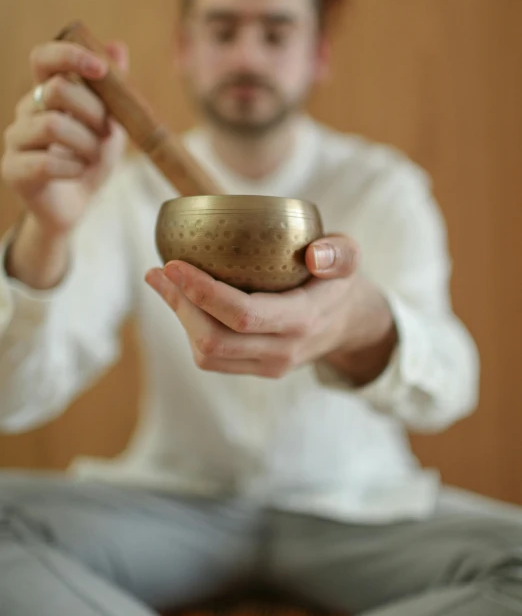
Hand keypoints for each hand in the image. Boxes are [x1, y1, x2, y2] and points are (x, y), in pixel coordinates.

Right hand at [1, 39, 127, 236]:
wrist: (76, 206)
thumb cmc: (90, 160)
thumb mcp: (110, 123)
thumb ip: (113, 89)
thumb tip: (118, 46)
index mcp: (47, 93)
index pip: (44, 58)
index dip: (70, 56)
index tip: (101, 70)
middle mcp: (26, 110)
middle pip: (57, 89)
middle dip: (94, 111)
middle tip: (108, 132)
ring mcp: (16, 139)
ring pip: (52, 125)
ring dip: (86, 143)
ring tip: (94, 156)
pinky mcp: (12, 169)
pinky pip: (45, 161)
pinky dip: (73, 167)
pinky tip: (80, 171)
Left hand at [144, 234, 382, 378]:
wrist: (349, 326)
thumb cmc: (339, 283)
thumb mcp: (350, 258)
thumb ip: (339, 252)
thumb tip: (314, 255)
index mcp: (301, 321)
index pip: (243, 315)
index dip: (203, 292)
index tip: (174, 264)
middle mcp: (282, 351)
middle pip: (214, 340)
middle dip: (180, 305)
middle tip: (160, 270)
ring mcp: (267, 366)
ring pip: (207, 354)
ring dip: (179, 316)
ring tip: (161, 280)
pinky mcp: (254, 369)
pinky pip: (212, 357)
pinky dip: (190, 327)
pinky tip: (181, 298)